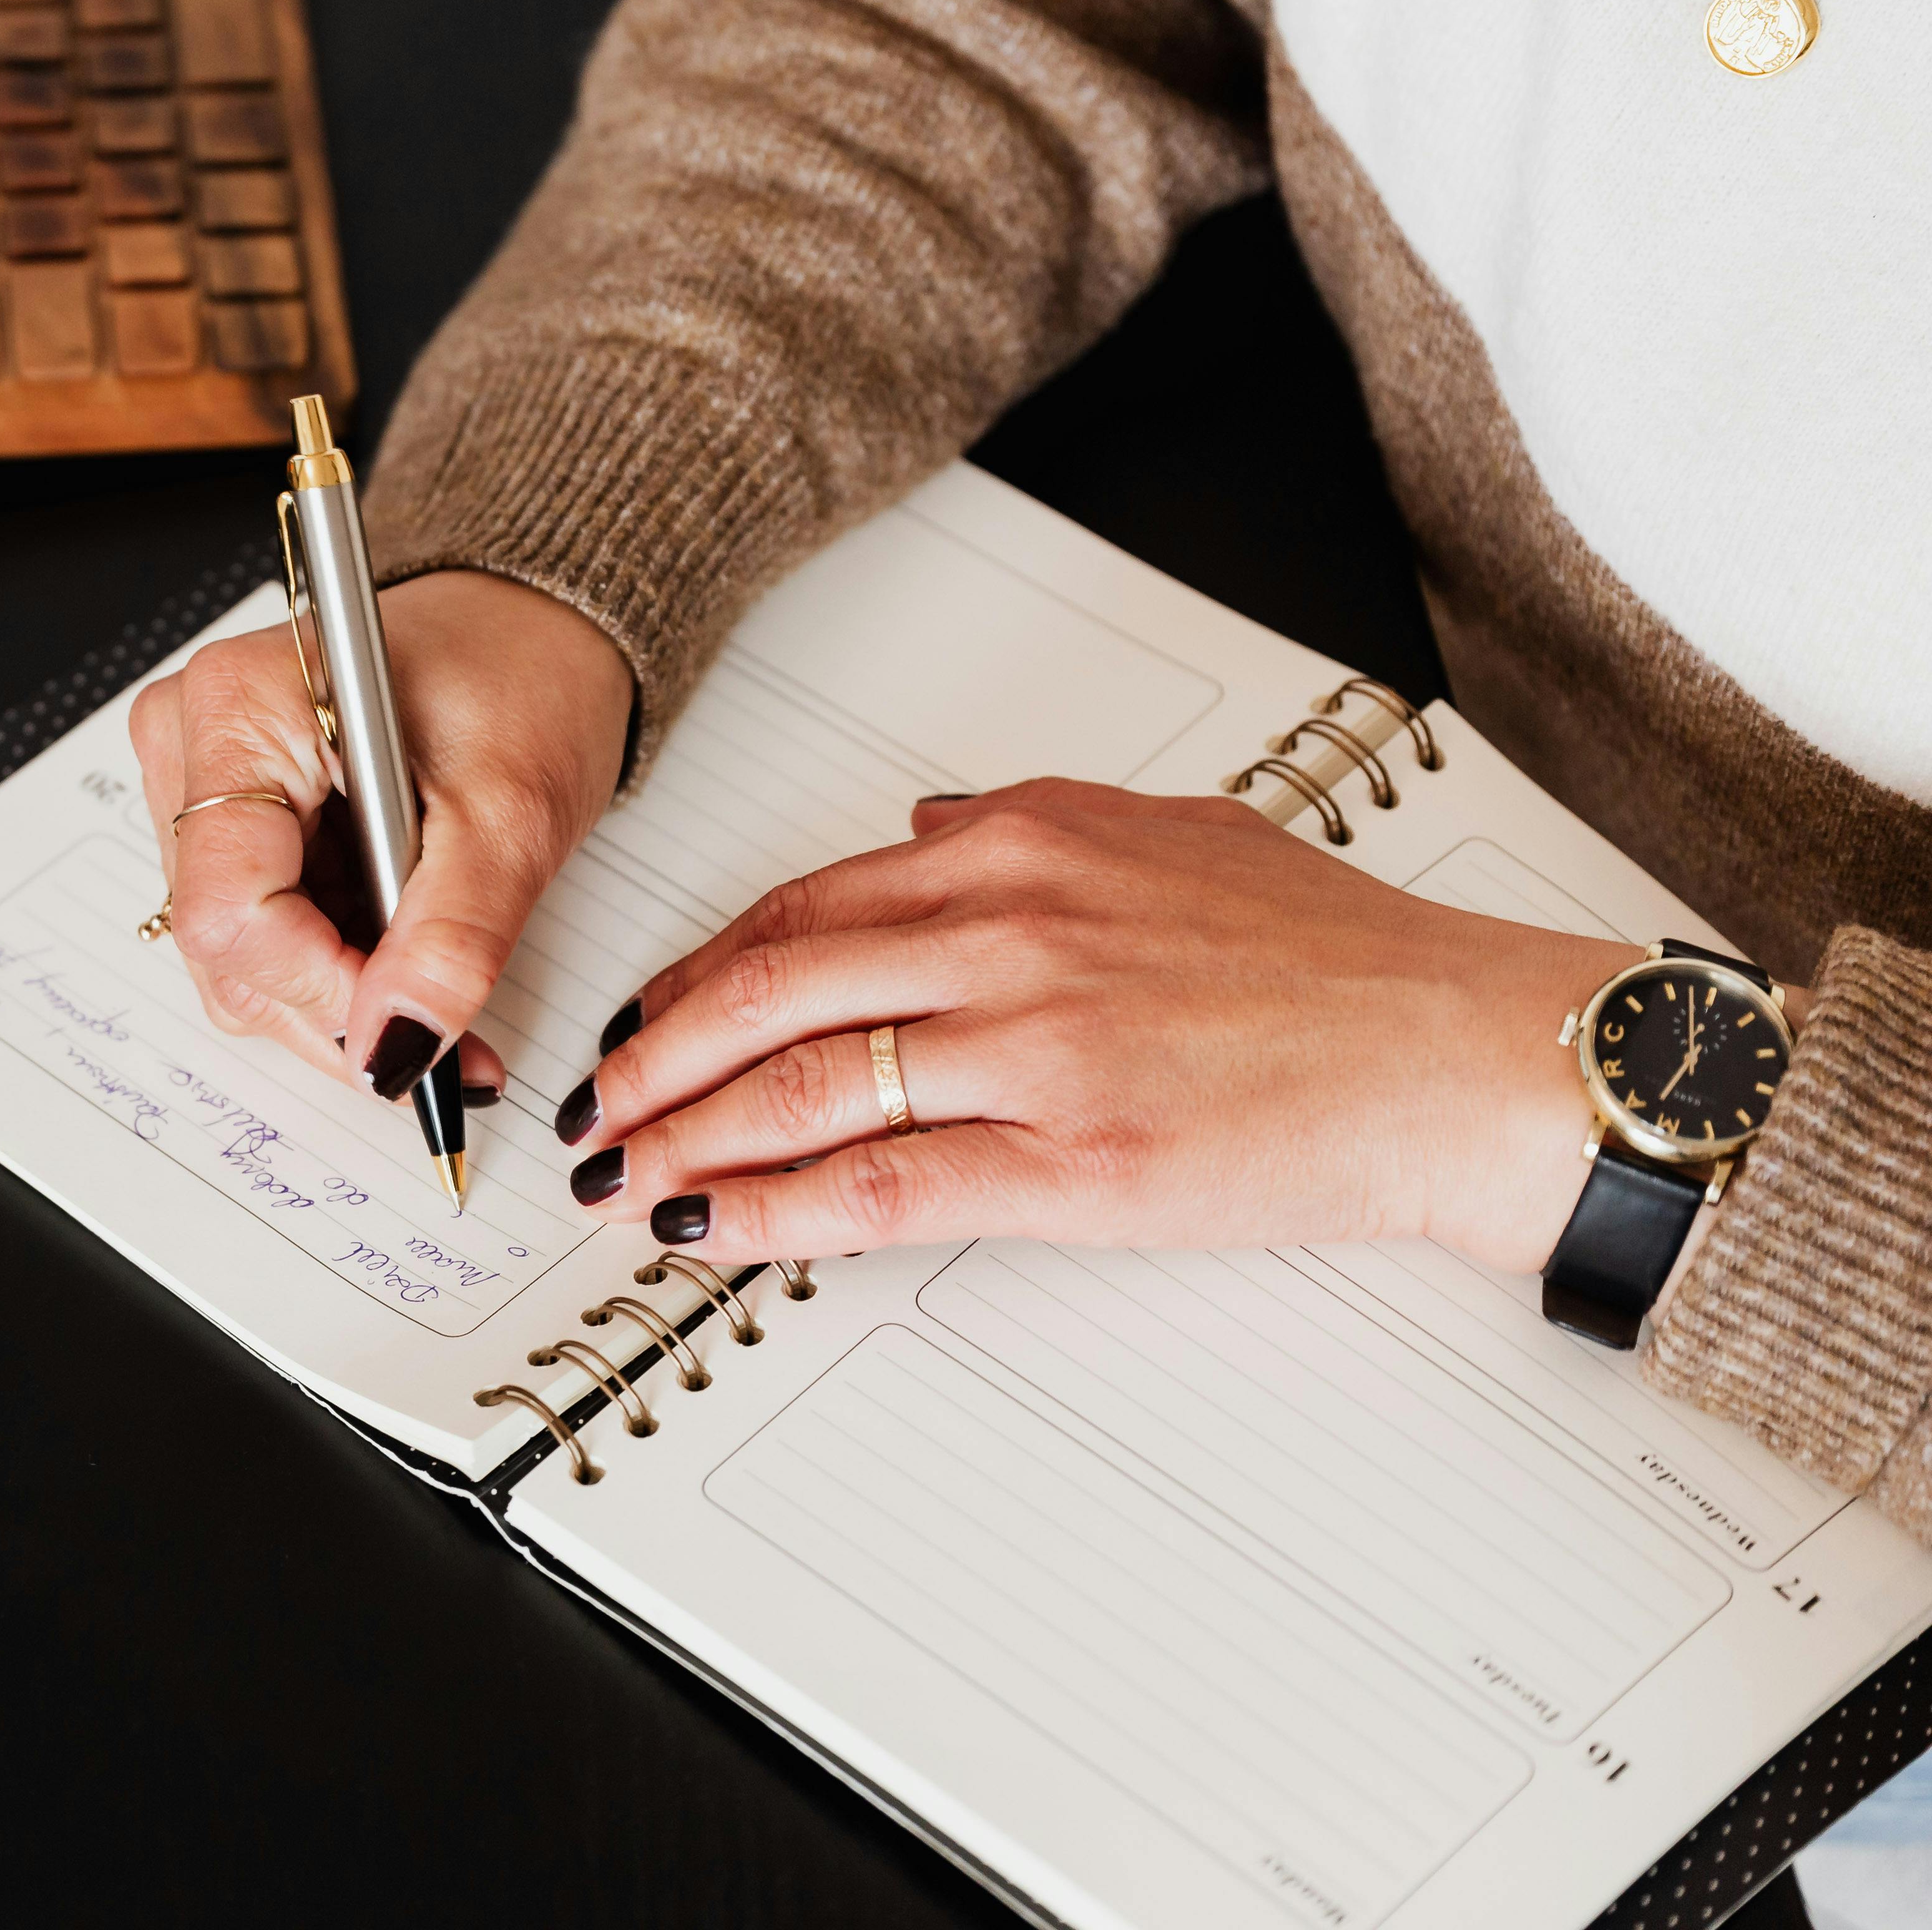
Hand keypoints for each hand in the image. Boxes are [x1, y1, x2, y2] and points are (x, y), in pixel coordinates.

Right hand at [126, 569, 631, 1098]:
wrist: (530, 632)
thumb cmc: (519, 680)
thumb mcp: (510, 817)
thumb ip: (450, 942)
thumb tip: (394, 1050)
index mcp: (239, 709)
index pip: (229, 907)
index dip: (319, 987)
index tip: (408, 1019)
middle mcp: (191, 741)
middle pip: (223, 945)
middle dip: (336, 1008)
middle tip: (446, 1035)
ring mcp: (198, 784)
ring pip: (236, 958)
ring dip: (338, 999)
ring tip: (433, 987)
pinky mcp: (228, 820)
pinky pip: (255, 935)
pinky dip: (332, 970)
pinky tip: (401, 960)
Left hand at [555, 778, 1640, 1272]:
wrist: (1457, 1051)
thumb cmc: (1333, 956)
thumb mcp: (1168, 832)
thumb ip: (1026, 824)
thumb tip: (911, 835)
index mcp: (1021, 843)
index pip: (802, 909)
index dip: (699, 972)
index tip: (645, 1013)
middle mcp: (1010, 929)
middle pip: (770, 991)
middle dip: (654, 1055)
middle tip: (591, 1102)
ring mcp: (1035, 1047)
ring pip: (804, 1089)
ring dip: (687, 1136)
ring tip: (623, 1172)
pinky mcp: (1073, 1160)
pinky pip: (881, 1186)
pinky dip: (774, 1209)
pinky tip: (715, 1225)